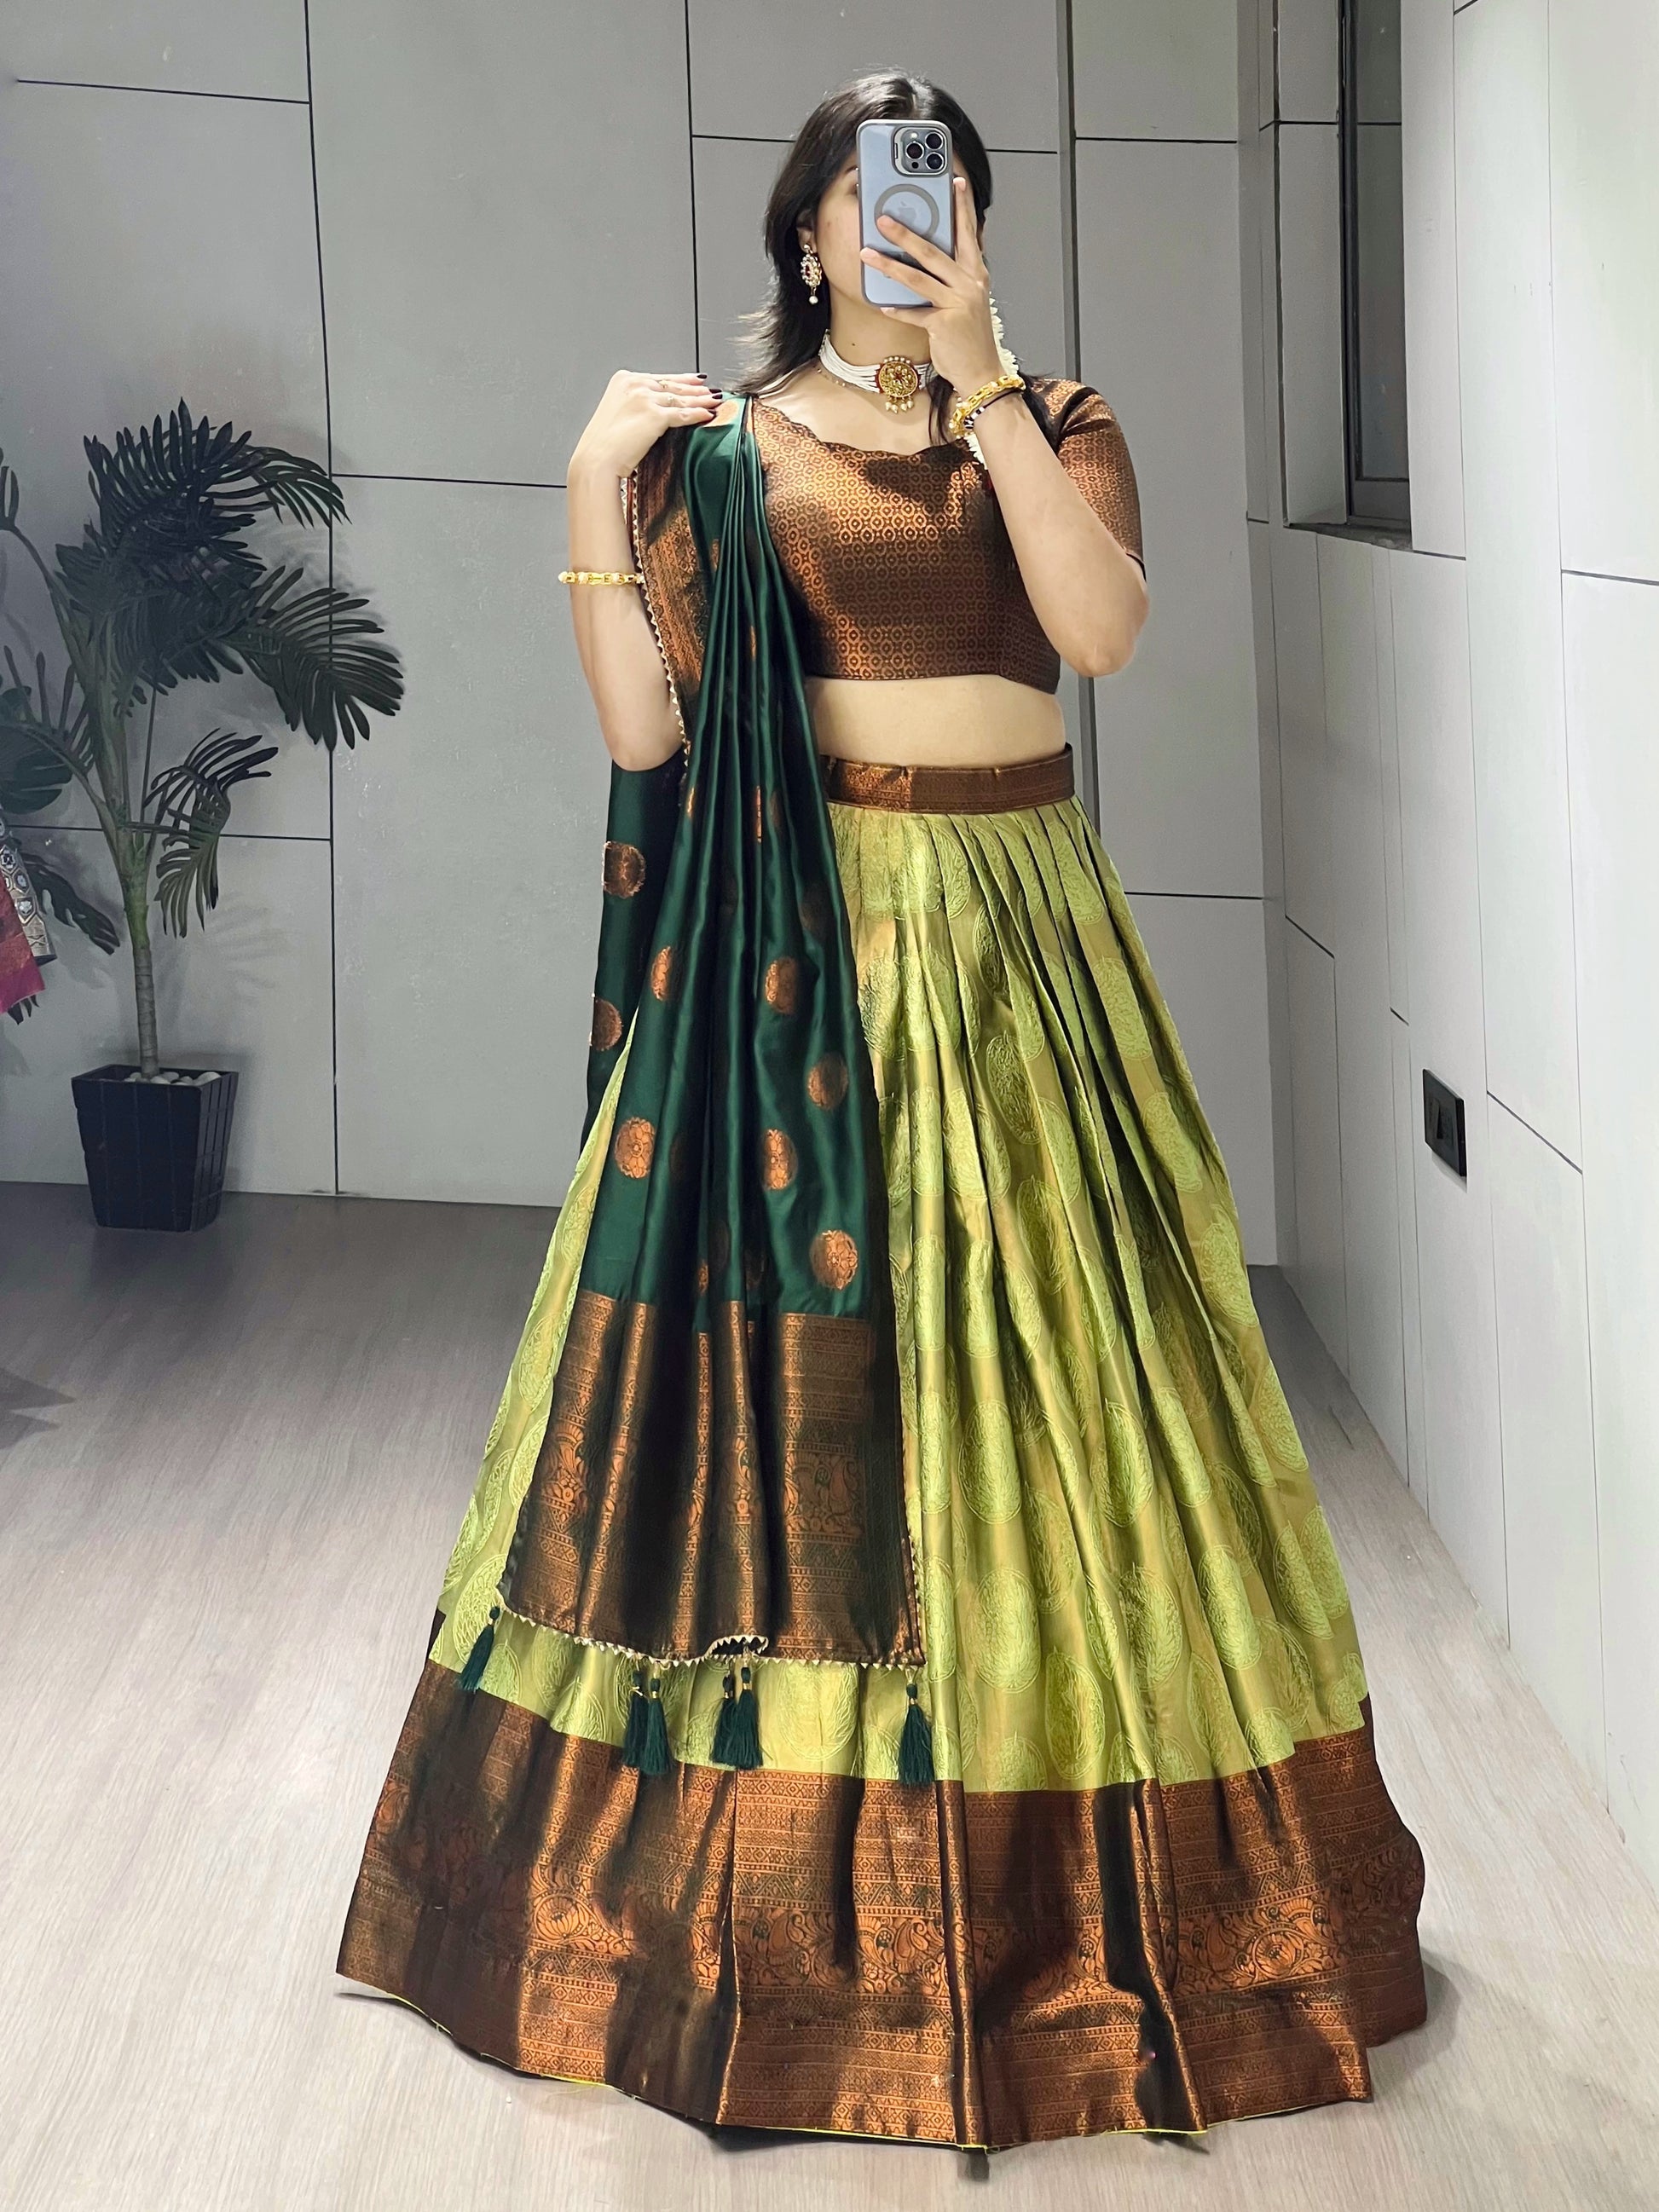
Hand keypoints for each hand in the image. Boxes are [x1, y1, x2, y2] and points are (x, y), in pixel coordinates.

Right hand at [569, 369, 721, 479]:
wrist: (597, 461)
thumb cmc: (603, 447)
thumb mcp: (616, 415)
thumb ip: (634, 406)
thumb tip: (653, 413)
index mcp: (623, 381)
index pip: (659, 378)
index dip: (681, 379)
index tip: (696, 380)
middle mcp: (634, 385)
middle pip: (672, 386)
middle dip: (695, 389)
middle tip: (711, 391)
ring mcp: (645, 398)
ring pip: (680, 399)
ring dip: (701, 401)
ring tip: (715, 402)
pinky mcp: (655, 416)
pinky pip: (683, 415)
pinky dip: (698, 415)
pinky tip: (708, 415)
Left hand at [859, 178, 1003, 394]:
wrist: (982, 371)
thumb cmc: (971, 336)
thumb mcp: (968, 299)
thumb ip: (955, 275)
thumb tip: (931, 254)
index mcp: (975, 273)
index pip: (968, 232)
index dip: (962, 206)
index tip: (954, 181)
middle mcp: (969, 284)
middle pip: (933, 251)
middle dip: (906, 233)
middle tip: (883, 218)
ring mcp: (957, 304)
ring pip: (917, 279)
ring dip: (889, 265)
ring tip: (867, 253)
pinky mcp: (943, 325)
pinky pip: (915, 313)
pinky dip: (897, 309)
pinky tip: (881, 303)